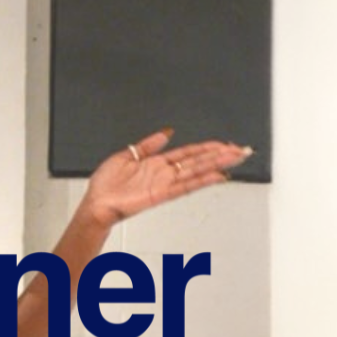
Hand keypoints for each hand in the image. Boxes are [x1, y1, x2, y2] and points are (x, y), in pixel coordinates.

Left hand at [83, 129, 252, 226]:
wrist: (96, 203)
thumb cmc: (105, 185)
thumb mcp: (126, 155)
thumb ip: (148, 145)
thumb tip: (166, 133)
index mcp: (156, 163)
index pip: (188, 153)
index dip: (206, 148)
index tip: (223, 144)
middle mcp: (164, 174)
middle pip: (198, 161)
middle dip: (220, 155)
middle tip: (240, 150)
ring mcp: (164, 184)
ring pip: (197, 171)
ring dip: (217, 164)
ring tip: (236, 158)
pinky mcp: (161, 194)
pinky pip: (185, 186)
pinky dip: (202, 181)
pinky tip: (218, 176)